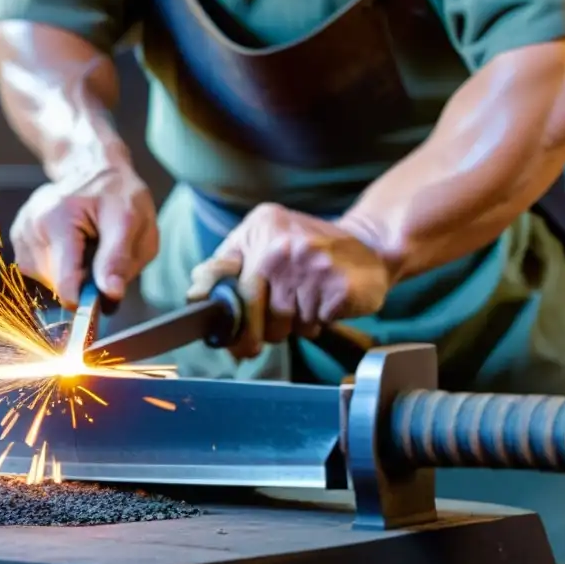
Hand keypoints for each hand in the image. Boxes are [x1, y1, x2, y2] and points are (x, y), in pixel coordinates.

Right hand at [10, 166, 158, 308]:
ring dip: (72, 275)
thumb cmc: (118, 194)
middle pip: (57, 285)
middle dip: (84, 283)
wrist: (93, 168)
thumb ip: (119, 260)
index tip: (102, 306)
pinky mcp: (18, 237)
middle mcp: (33, 224)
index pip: (65, 281)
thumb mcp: (133, 221)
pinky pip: (39, 272)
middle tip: (102, 258)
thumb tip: (110, 296)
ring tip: (87, 248)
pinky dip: (59, 268)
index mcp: (60, 219)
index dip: (85, 302)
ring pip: (47, 282)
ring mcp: (23, 230)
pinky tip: (71, 247)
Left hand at [187, 203, 390, 358]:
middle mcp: (281, 244)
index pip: (221, 274)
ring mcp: (311, 264)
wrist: (369, 247)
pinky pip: (312, 326)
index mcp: (259, 228)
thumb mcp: (264, 241)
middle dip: (254, 331)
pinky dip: (317, 323)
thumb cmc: (307, 251)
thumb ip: (228, 264)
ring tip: (307, 302)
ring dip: (292, 325)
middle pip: (249, 310)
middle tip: (262, 335)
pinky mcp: (337, 288)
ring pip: (281, 324)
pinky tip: (325, 304)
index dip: (214, 304)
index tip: (212, 324)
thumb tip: (195, 292)